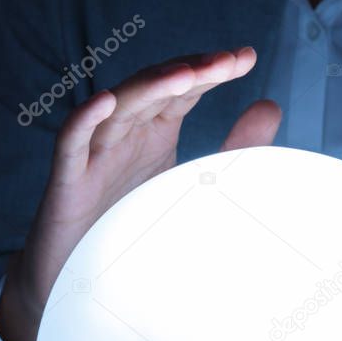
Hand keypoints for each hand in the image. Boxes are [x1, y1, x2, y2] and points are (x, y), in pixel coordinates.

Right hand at [0, 48, 281, 340]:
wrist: (83, 281)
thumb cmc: (133, 230)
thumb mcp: (195, 184)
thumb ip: (234, 148)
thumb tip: (271, 105)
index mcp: (155, 131)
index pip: (183, 89)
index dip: (210, 70)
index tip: (246, 59)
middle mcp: (126, 133)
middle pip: (155, 89)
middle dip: (190, 70)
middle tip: (227, 61)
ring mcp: (96, 153)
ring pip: (119, 108)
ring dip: (151, 88)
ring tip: (187, 75)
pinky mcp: (69, 182)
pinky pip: (72, 144)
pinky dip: (85, 120)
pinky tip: (107, 101)